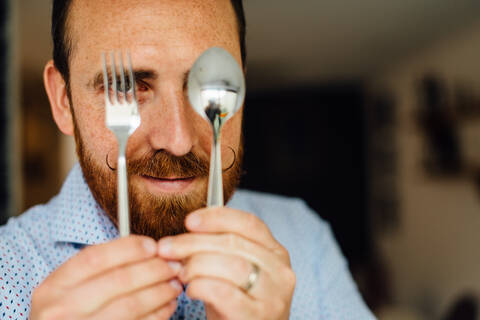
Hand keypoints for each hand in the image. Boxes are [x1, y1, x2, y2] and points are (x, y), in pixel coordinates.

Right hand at [30, 235, 181, 319]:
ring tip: (174, 284)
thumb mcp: (67, 288)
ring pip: (132, 305)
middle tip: (173, 265)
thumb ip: (97, 268)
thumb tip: (146, 249)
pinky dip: (158, 314)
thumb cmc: (68, 312)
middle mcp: (63, 310)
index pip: (95, 258)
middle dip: (153, 269)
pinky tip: (167, 306)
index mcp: (54, 288)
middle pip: (119, 280)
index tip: (152, 246)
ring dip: (160, 292)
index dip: (129, 249)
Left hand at [158, 208, 295, 319]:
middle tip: (168, 248)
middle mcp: (280, 270)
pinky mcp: (259, 316)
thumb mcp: (230, 271)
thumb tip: (184, 232)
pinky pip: (225, 293)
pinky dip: (202, 286)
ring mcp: (273, 295)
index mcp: (275, 252)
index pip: (248, 223)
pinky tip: (192, 290)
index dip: (216, 218)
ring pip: (232, 265)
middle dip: (195, 242)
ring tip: (181, 273)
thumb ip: (216, 248)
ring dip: (197, 264)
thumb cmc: (235, 305)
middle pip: (234, 242)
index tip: (190, 221)